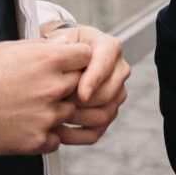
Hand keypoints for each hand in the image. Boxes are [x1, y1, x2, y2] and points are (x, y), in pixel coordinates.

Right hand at [0, 38, 91, 154]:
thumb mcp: (10, 49)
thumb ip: (42, 47)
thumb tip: (63, 44)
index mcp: (46, 60)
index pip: (86, 56)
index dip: (78, 60)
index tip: (68, 65)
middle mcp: (51, 88)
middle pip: (81, 85)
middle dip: (68, 86)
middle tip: (45, 88)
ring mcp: (46, 116)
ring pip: (69, 113)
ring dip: (56, 111)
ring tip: (29, 107)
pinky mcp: (37, 141)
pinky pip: (55, 139)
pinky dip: (45, 135)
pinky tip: (25, 126)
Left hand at [41, 23, 130, 144]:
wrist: (59, 58)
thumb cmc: (59, 46)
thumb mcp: (59, 39)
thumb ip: (60, 43)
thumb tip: (62, 46)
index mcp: (109, 47)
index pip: (107, 61)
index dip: (95, 79)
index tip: (81, 94)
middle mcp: (118, 69)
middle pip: (108, 92)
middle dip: (83, 102)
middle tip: (60, 103)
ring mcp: (116, 92)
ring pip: (105, 113)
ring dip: (79, 118)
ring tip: (57, 117)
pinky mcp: (109, 111)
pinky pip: (98, 131)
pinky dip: (78, 135)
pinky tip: (60, 132)